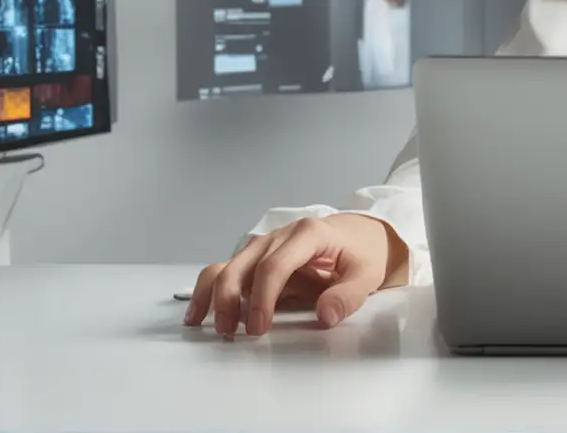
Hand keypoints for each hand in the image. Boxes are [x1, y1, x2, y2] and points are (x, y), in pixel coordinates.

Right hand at [182, 213, 409, 337]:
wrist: (360, 234)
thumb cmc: (361, 251)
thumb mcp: (367, 273)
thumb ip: (348, 294)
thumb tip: (325, 314)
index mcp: (307, 234)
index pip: (274, 265)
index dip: (262, 298)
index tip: (258, 328)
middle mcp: (279, 236)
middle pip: (242, 265)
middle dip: (230, 300)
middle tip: (231, 333)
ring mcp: (264, 246)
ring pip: (227, 266)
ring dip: (212, 296)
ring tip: (206, 325)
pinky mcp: (256, 259)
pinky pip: (226, 270)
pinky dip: (208, 290)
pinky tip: (198, 312)